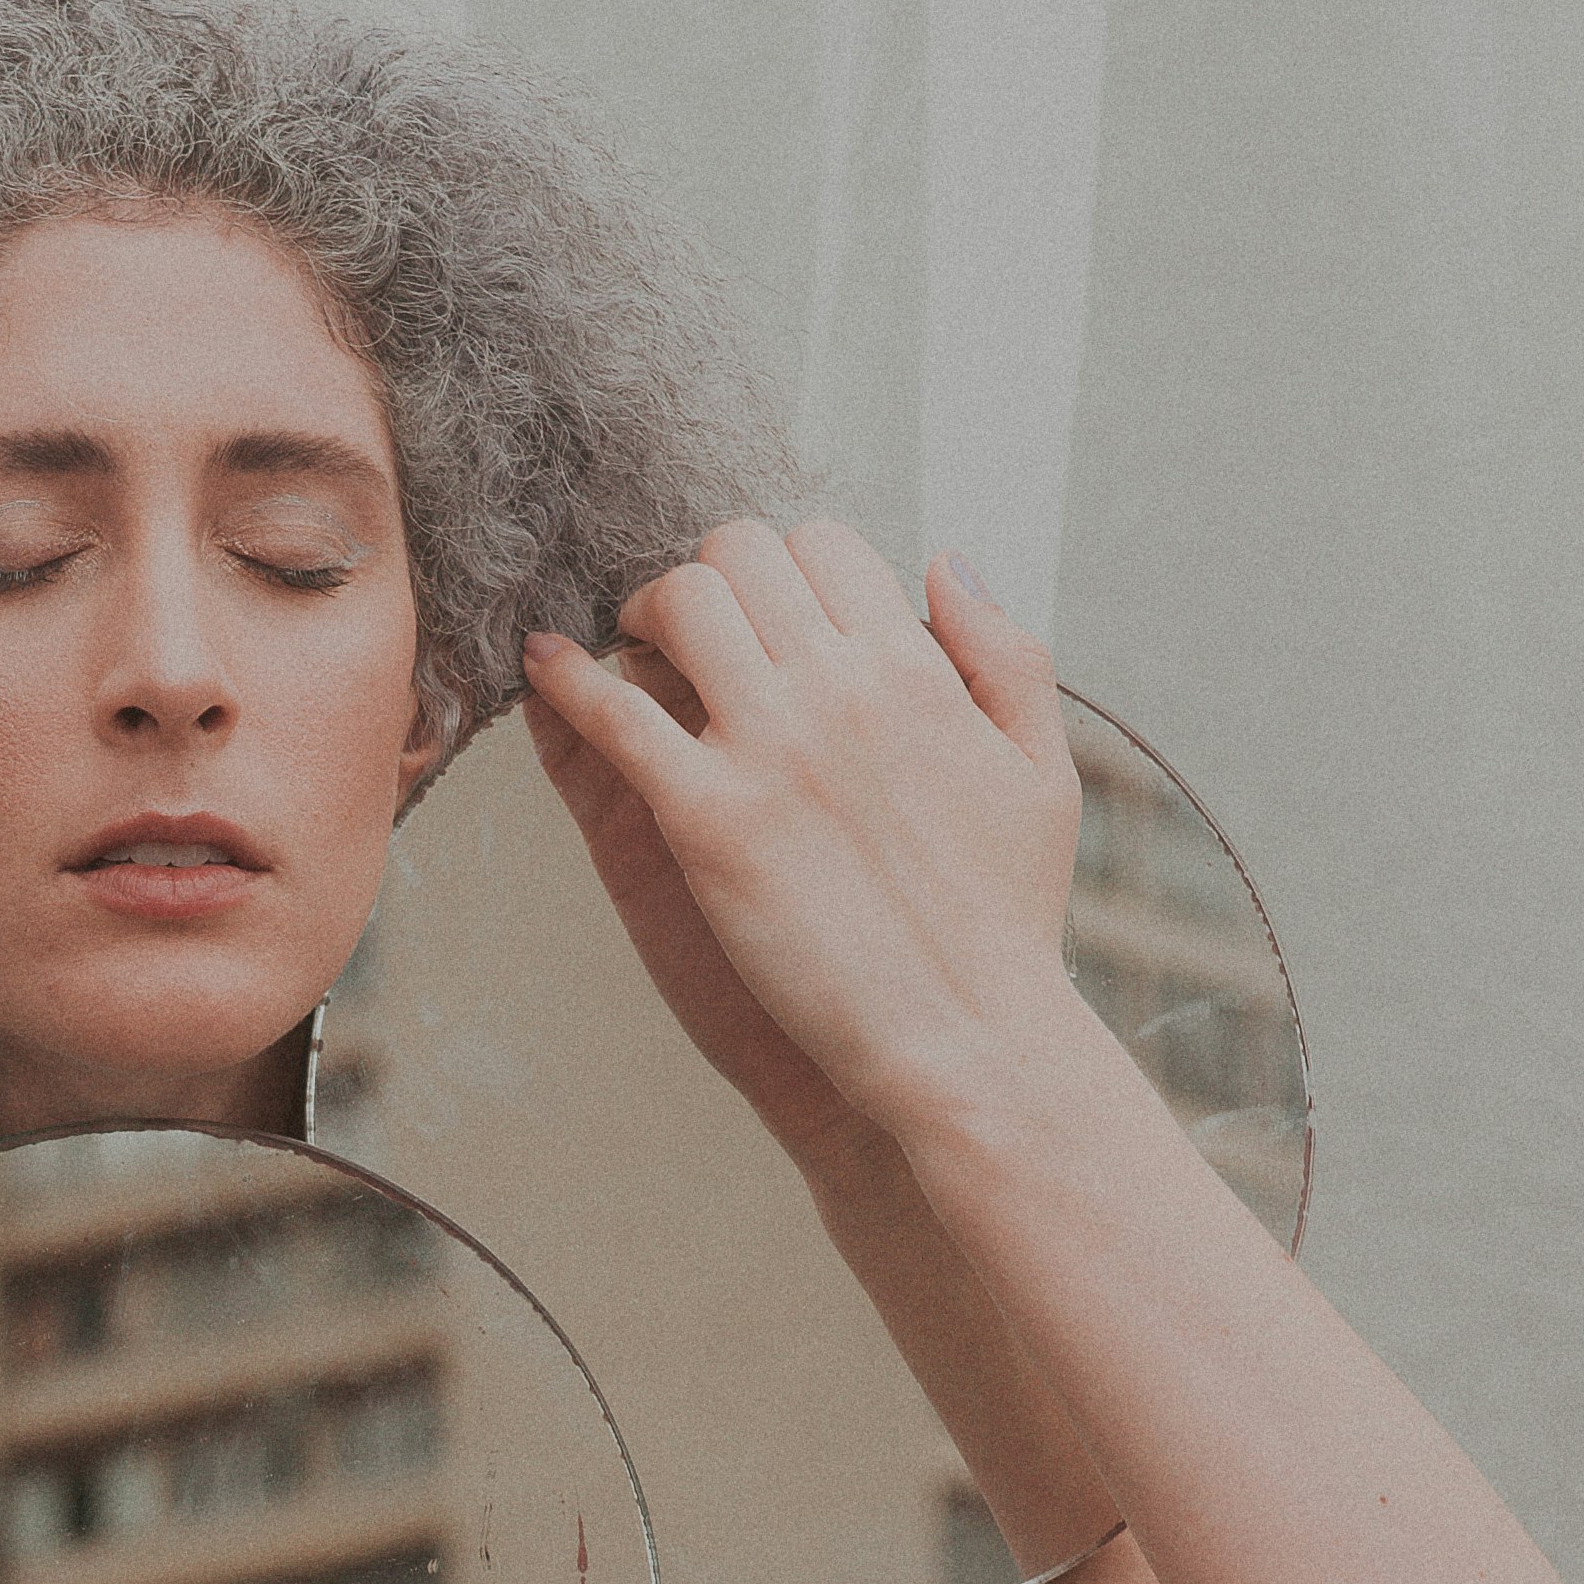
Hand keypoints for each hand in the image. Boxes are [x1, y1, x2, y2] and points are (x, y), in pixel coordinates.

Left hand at [521, 521, 1083, 1166]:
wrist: (968, 1037)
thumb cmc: (1007, 920)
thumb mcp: (1040, 769)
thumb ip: (1003, 654)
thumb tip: (947, 563)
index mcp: (914, 668)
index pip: (822, 547)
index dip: (783, 567)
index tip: (765, 608)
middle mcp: (838, 686)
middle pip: (739, 557)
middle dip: (707, 576)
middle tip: (689, 623)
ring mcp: (767, 749)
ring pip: (677, 609)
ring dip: (645, 615)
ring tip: (632, 648)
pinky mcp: (706, 820)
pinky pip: (612, 717)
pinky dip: (567, 681)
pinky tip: (543, 666)